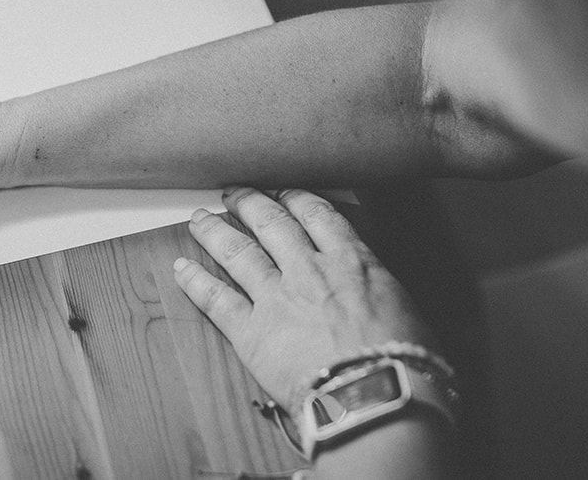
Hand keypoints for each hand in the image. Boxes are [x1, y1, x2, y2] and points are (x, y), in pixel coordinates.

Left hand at [174, 187, 435, 417]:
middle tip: (234, 193)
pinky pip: (215, 299)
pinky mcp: (251, 331)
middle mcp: (309, 269)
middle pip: (271, 222)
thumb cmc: (405, 362)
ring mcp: (277, 297)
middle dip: (250, 203)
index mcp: (352, 261)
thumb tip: (379, 294)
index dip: (296, 199)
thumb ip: (379, 291)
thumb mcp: (407, 311)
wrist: (375, 396)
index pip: (318, 215)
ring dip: (215, 232)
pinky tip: (180, 268)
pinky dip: (195, 281)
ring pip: (237, 251)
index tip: (284, 191)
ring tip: (198, 219)